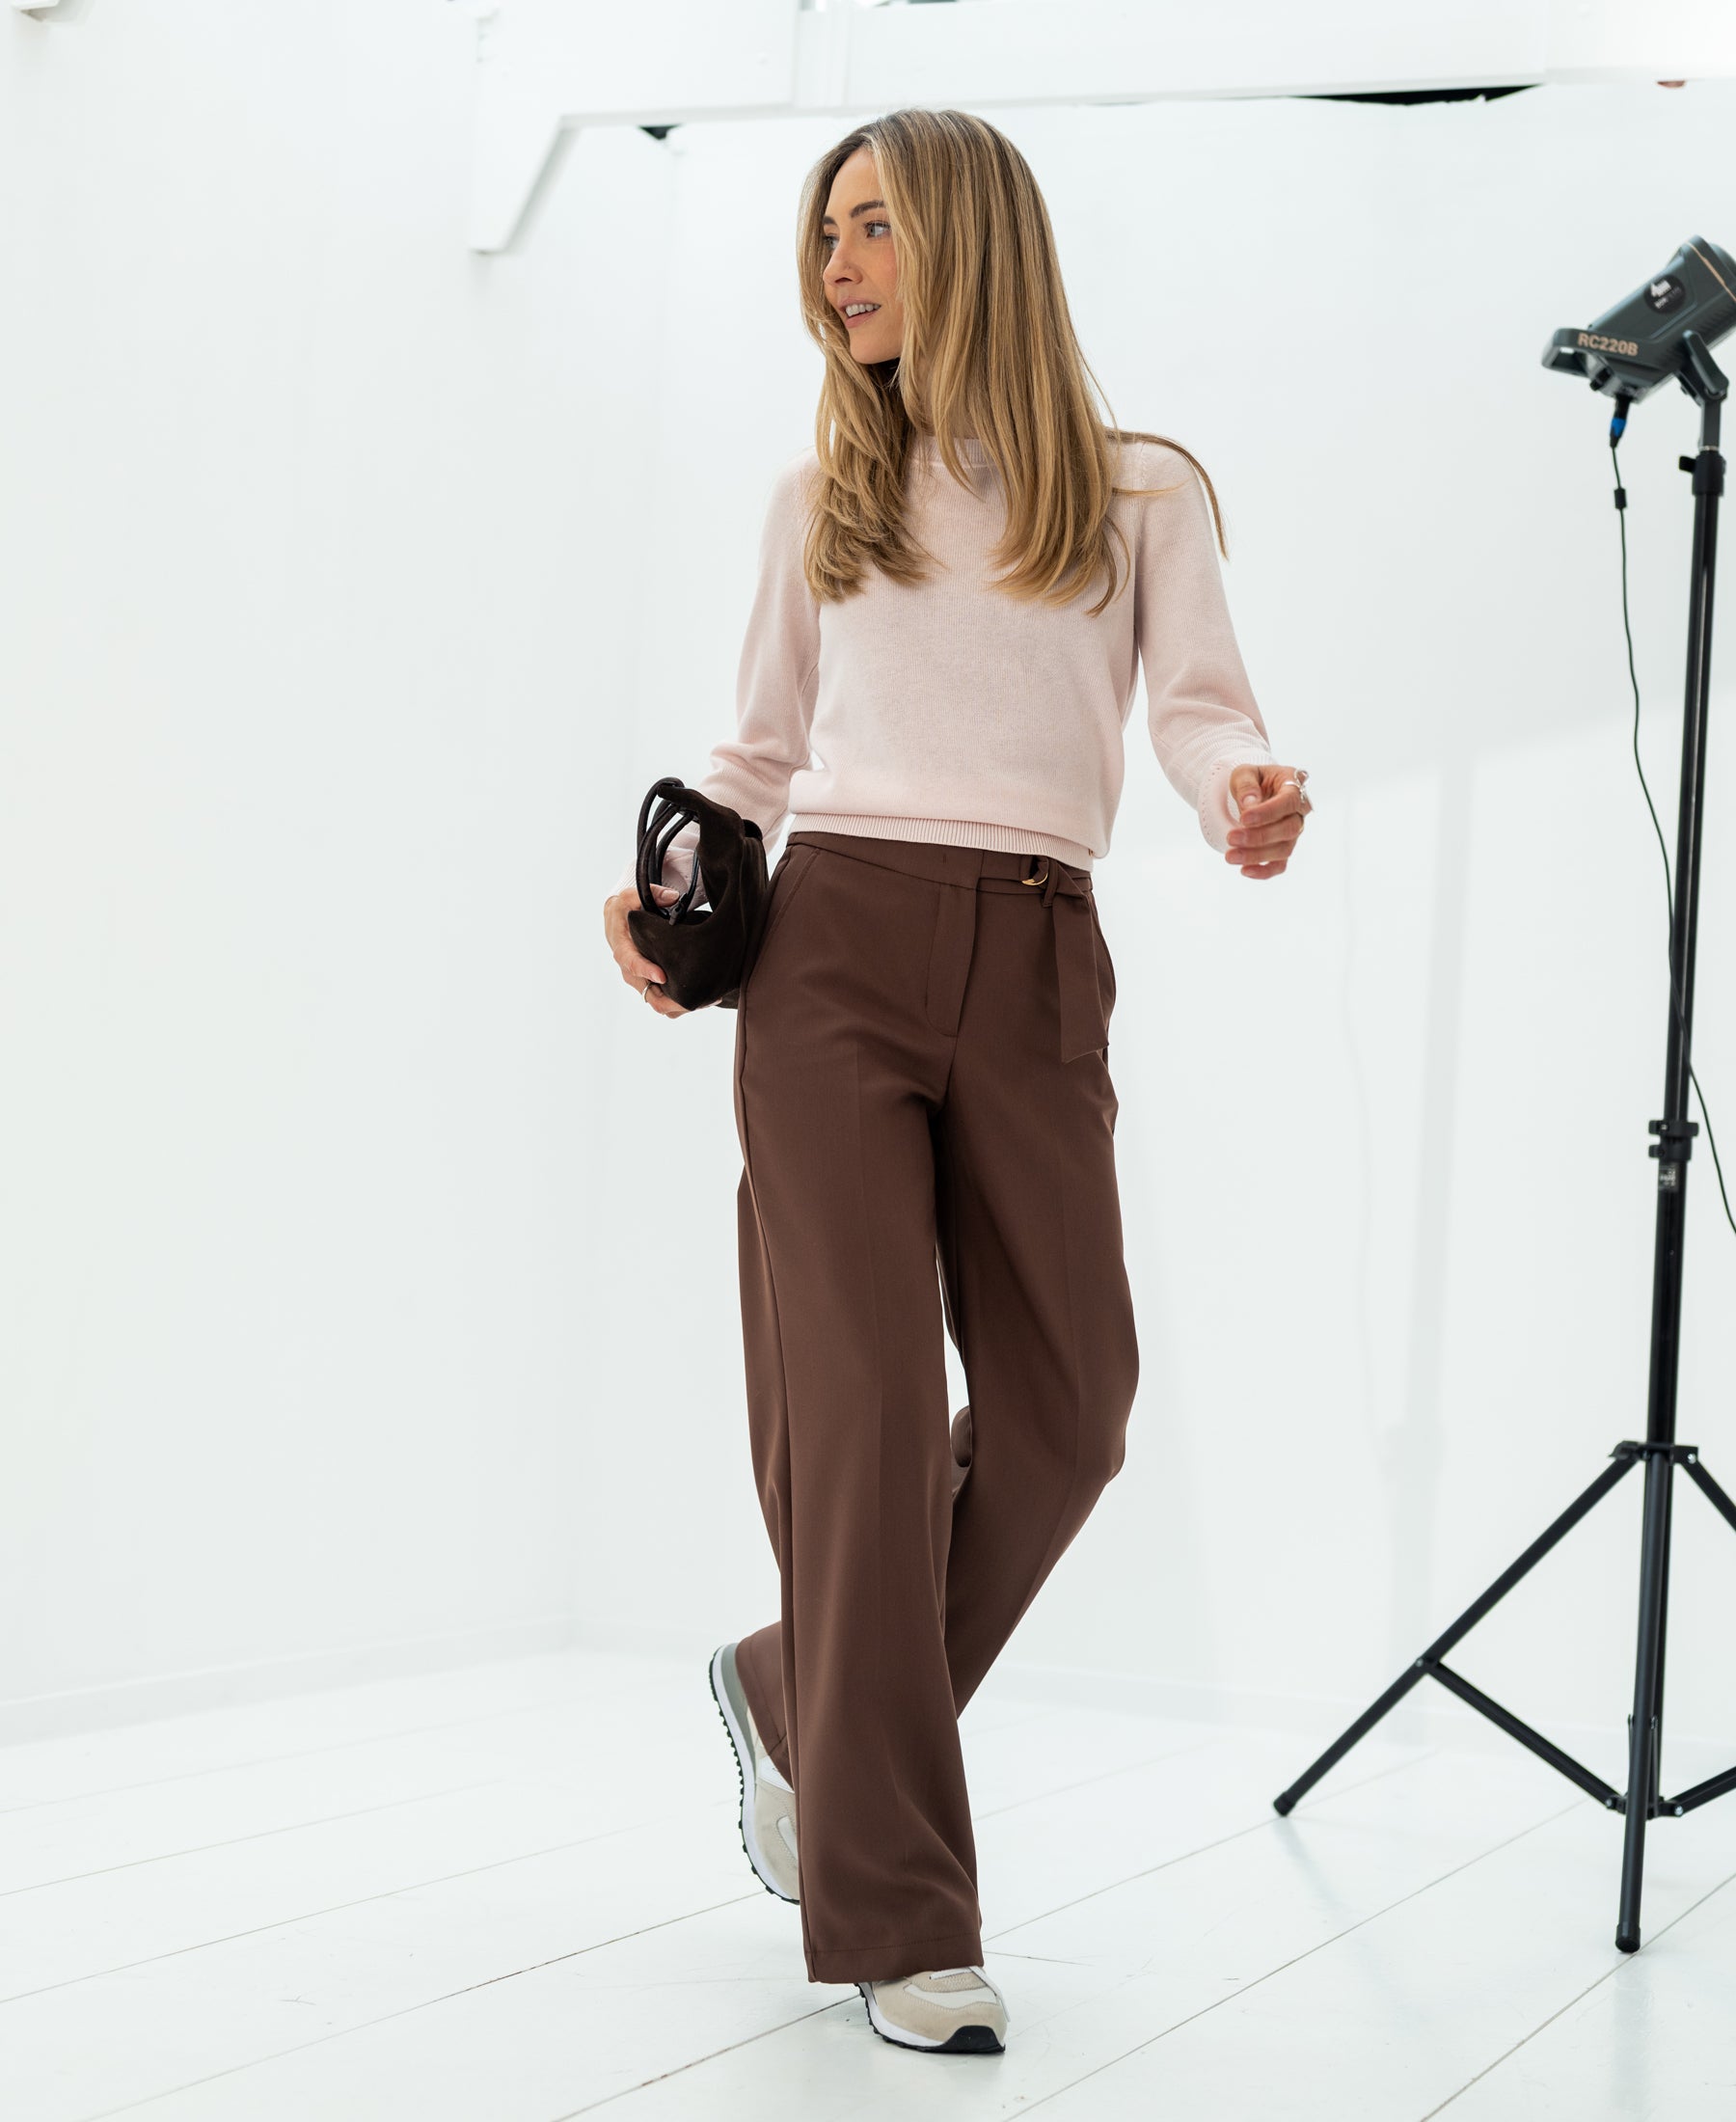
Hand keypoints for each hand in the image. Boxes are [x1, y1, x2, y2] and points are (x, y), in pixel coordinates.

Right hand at [604, 883, 691, 1016]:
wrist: (618, 920)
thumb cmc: (626, 908)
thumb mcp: (632, 895)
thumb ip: (652, 894)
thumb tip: (673, 898)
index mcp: (622, 948)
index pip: (631, 962)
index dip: (646, 971)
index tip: (662, 976)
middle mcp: (629, 969)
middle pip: (647, 993)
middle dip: (670, 1000)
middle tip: (695, 998)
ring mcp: (639, 979)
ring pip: (657, 1002)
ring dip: (678, 1005)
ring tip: (706, 1000)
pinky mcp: (649, 983)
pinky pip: (663, 1000)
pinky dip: (679, 1003)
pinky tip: (702, 998)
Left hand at [1225, 763, 1309, 877]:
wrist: (1252, 791)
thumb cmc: (1251, 779)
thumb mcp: (1244, 772)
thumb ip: (1246, 785)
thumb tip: (1250, 804)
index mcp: (1293, 787)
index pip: (1288, 802)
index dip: (1267, 813)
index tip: (1243, 818)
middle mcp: (1299, 812)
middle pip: (1288, 829)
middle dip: (1259, 837)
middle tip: (1230, 838)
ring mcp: (1294, 832)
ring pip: (1284, 849)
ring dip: (1257, 855)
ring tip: (1230, 856)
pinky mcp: (1283, 848)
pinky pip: (1280, 865)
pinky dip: (1265, 871)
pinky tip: (1244, 870)